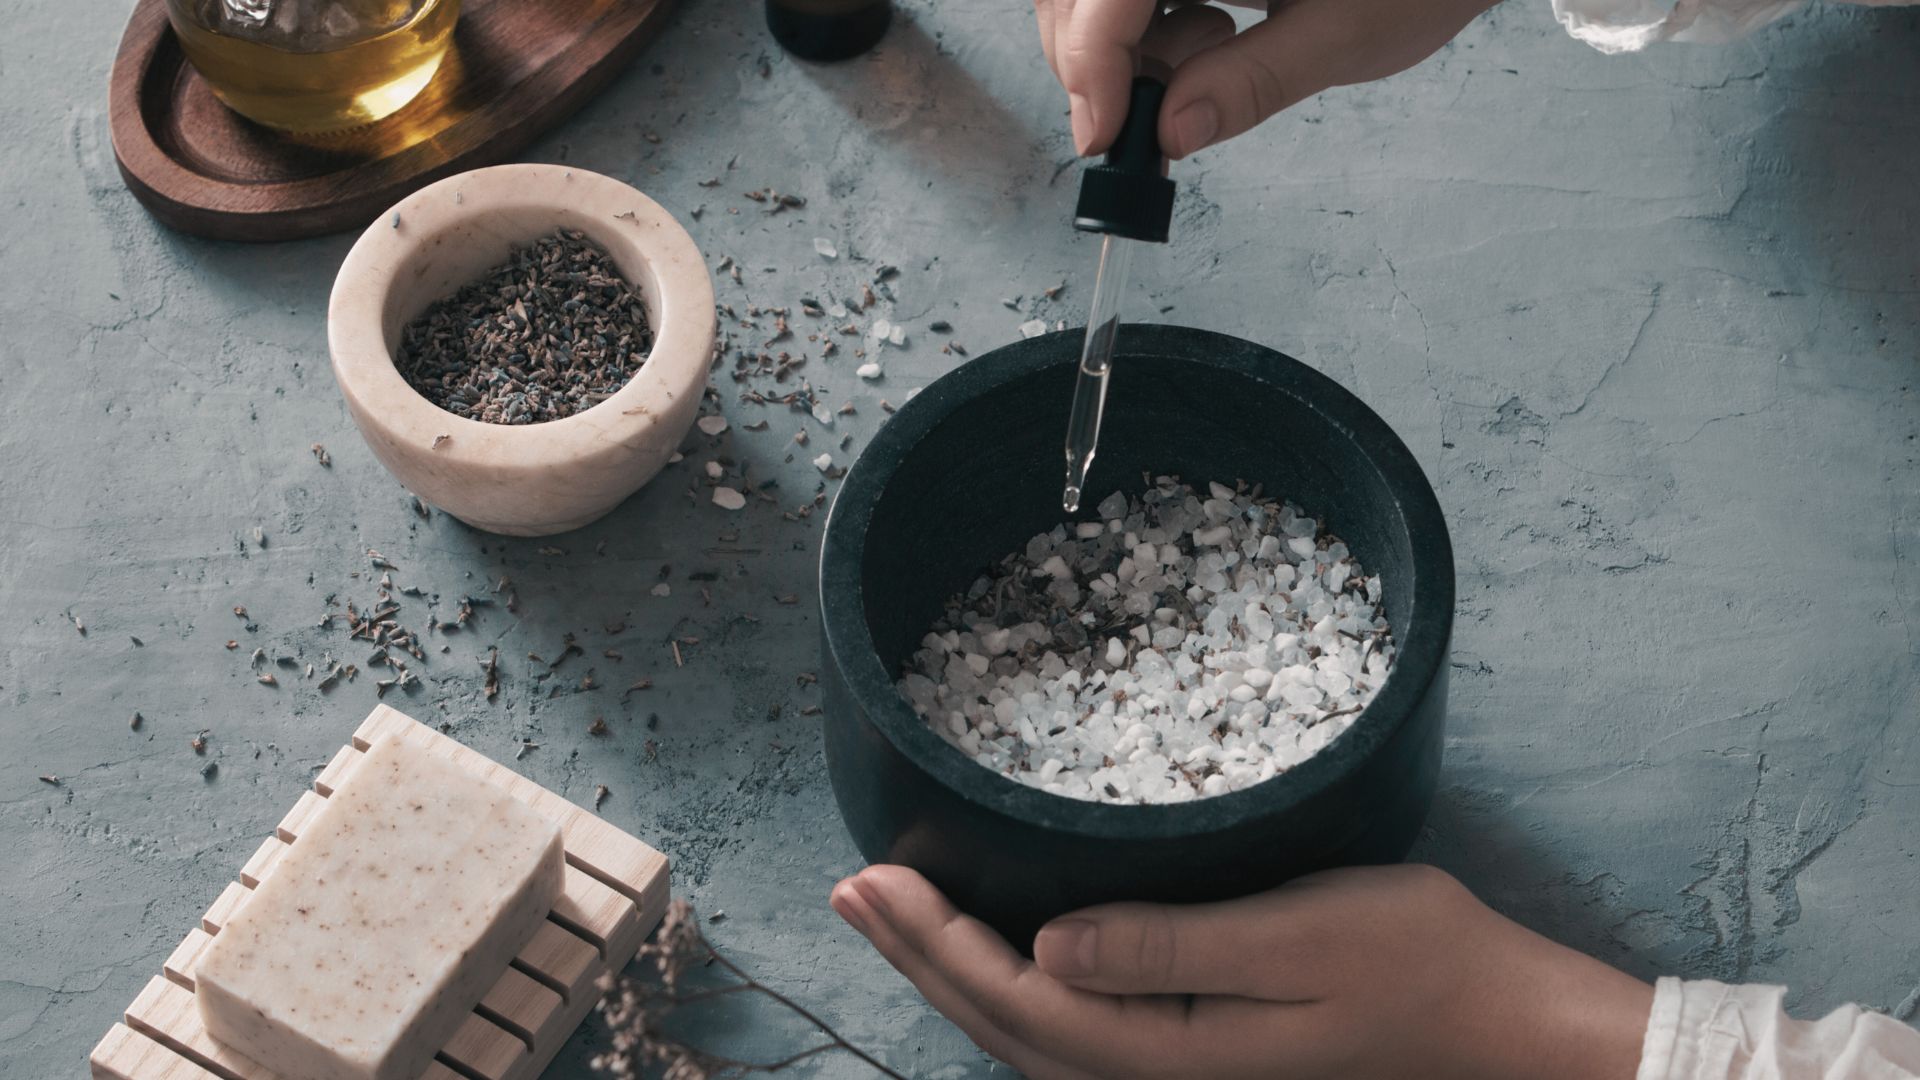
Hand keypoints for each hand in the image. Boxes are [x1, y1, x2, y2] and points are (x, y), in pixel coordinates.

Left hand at [831, 863, 1651, 1079]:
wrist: (1497, 1021)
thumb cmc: (1414, 961)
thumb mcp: (1298, 940)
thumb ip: (1169, 946)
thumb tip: (1046, 947)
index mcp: (1166, 1051)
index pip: (1016, 998)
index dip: (934, 940)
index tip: (876, 875)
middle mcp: (1153, 1075)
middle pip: (1002, 1023)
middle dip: (918, 954)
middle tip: (850, 888)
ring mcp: (1172, 1069)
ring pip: (1025, 1030)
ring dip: (950, 970)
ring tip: (891, 914)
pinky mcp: (1190, 1048)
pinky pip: (1066, 1027)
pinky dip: (1006, 984)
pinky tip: (991, 950)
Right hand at [1035, 0, 1501, 158]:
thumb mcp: (1347, 34)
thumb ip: (1252, 83)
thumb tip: (1170, 134)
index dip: (1090, 62)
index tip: (1103, 135)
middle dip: (1089, 61)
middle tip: (1145, 120)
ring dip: (1110, 46)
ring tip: (1205, 53)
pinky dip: (1134, 27)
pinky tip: (1205, 32)